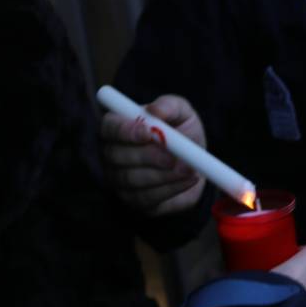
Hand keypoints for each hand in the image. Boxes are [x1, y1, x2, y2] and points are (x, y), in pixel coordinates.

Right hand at [100, 94, 205, 215]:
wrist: (196, 163)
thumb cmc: (182, 132)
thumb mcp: (182, 113)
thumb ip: (170, 106)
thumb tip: (155, 110)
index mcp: (118, 127)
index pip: (109, 128)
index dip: (126, 131)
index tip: (149, 133)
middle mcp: (112, 154)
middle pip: (117, 156)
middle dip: (147, 156)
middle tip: (173, 157)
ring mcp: (119, 180)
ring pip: (132, 179)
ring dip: (163, 174)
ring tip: (189, 169)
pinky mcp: (135, 200)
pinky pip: (147, 197)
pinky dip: (170, 188)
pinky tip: (189, 179)